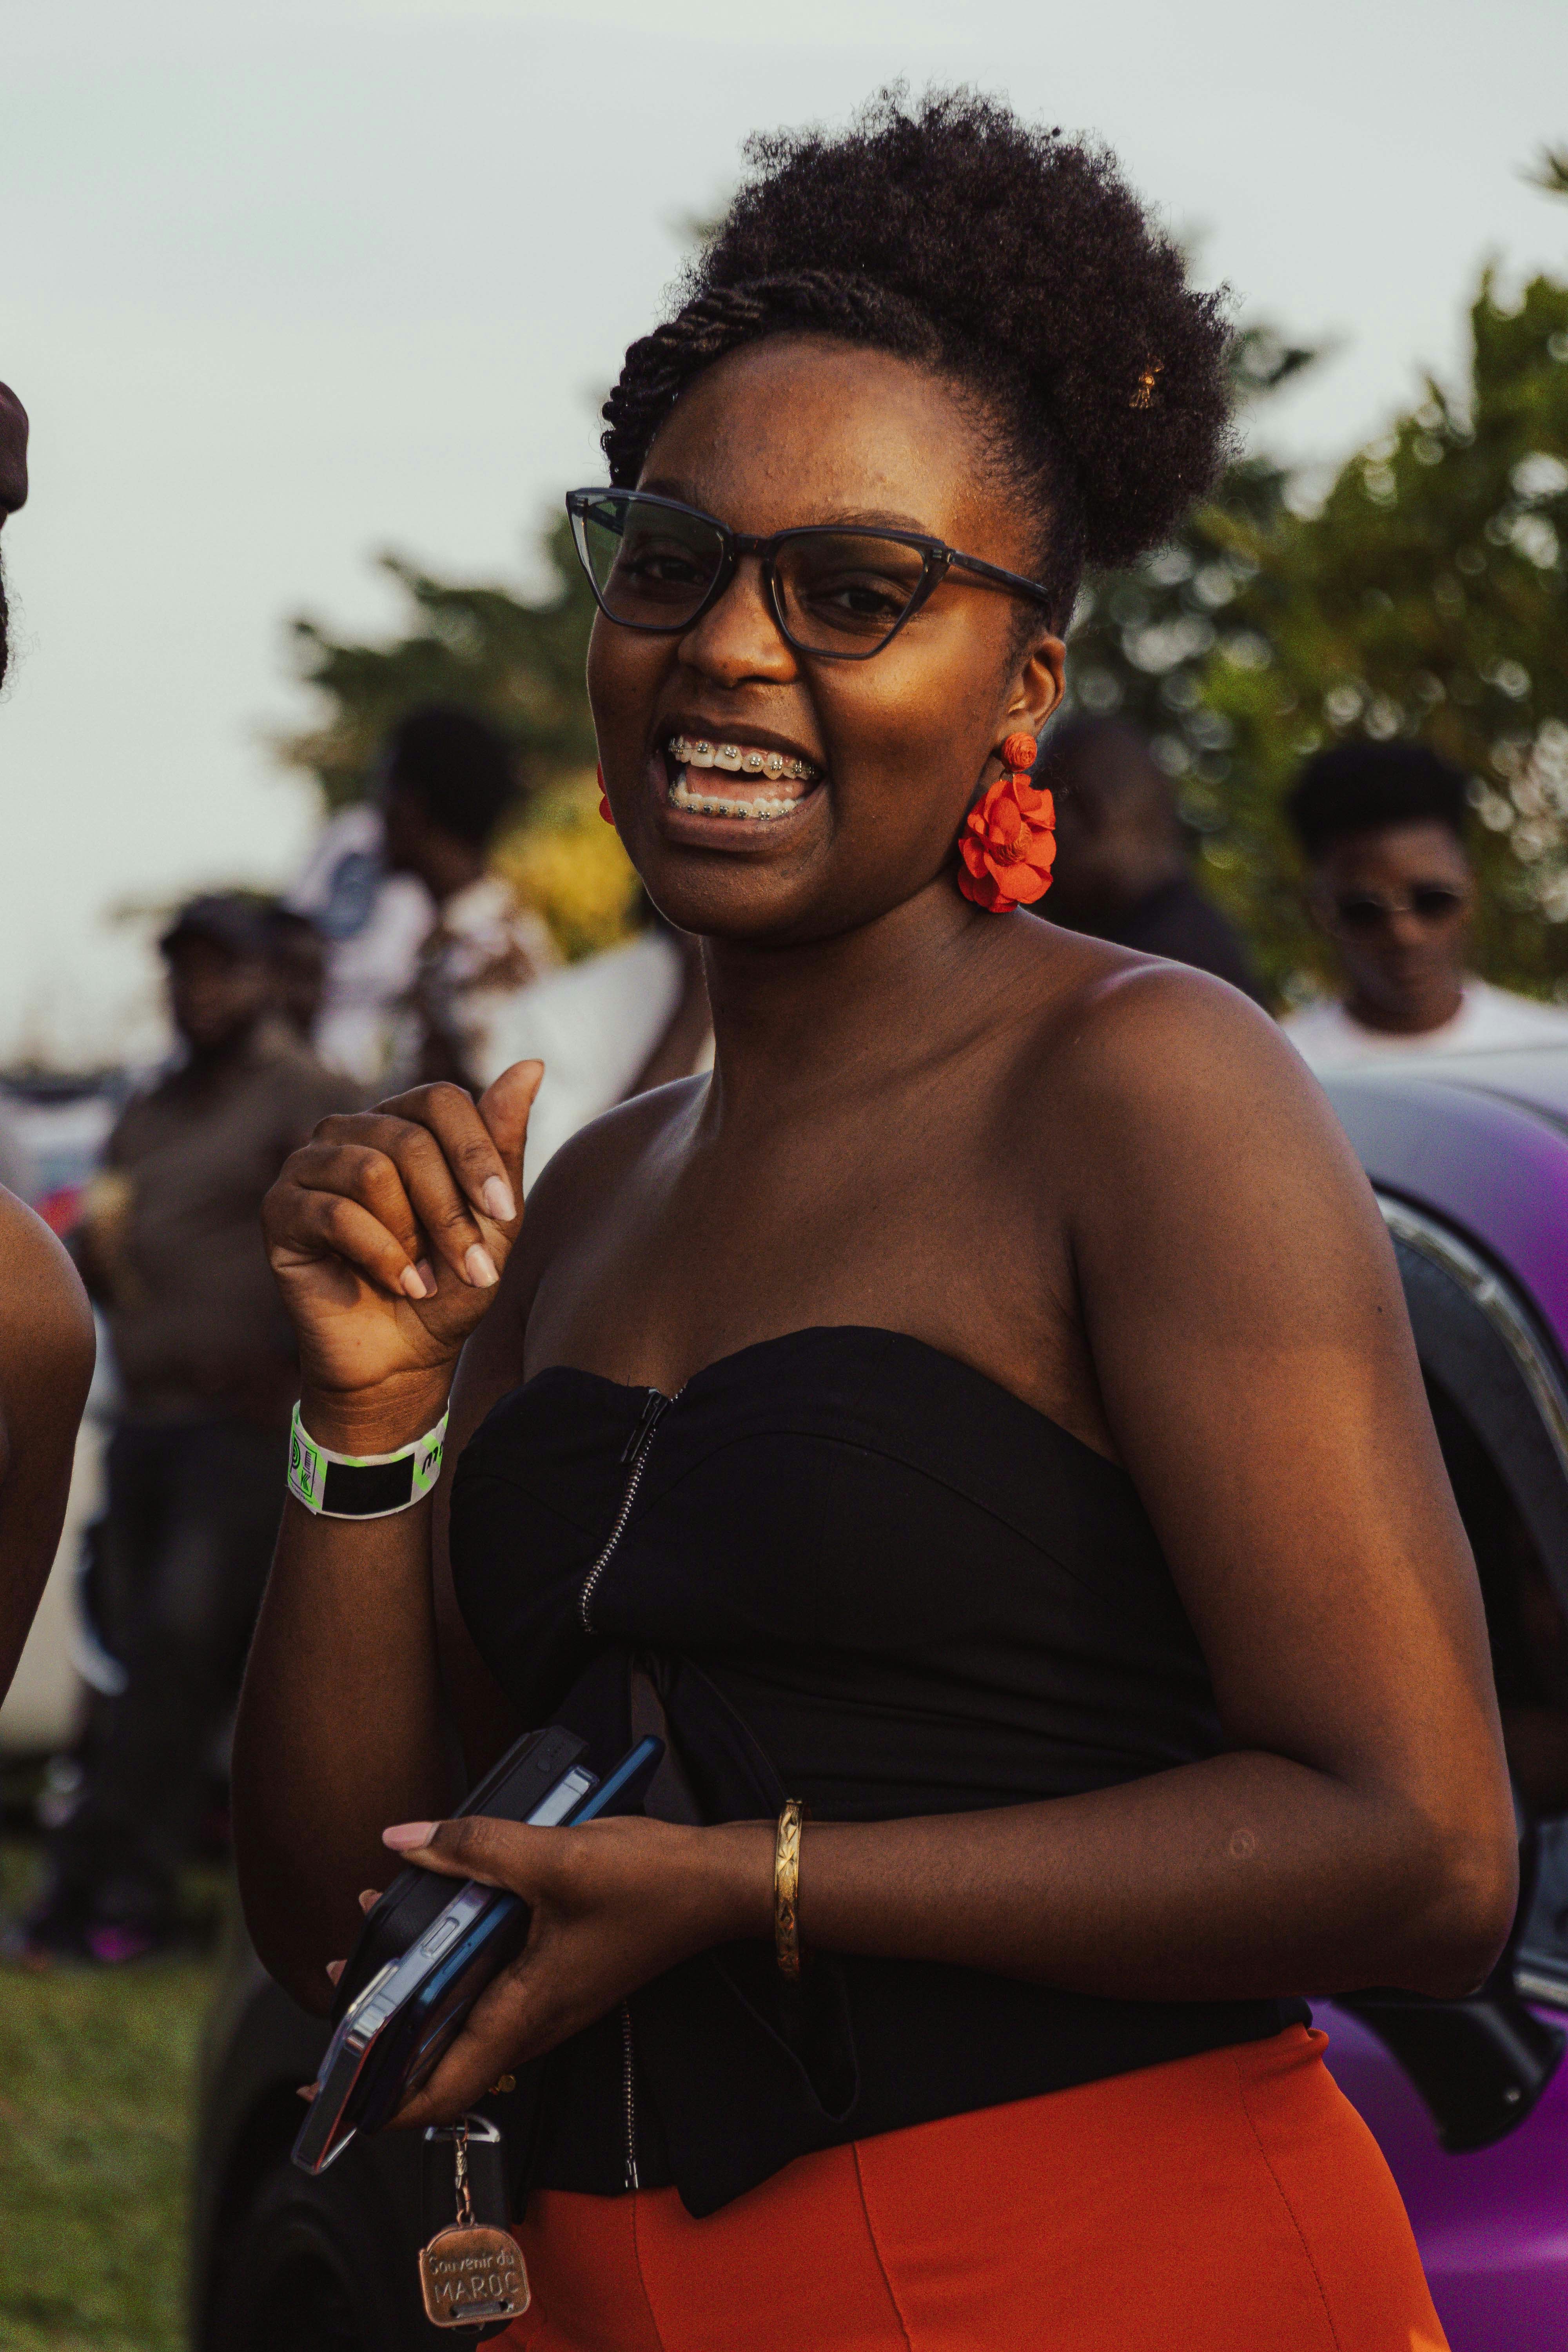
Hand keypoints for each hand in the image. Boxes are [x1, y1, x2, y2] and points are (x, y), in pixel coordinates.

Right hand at [262, 1062, 540, 1436]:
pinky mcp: (280, 1210)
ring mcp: (309, 1166)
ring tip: (424, 1278)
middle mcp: (351, 1131)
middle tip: (474, 1268)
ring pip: (371, 1171)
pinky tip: (401, 1284)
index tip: (504, 1213)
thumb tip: (531, 1062)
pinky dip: (380, 1255)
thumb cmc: (451, 1284)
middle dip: (451, 1212)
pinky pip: (335, 1214)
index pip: (442, 1100)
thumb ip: (504, 1143)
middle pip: (409, 1140)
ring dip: (413, 1237)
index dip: (476, 1154)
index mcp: (403, 1123)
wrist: (403, 1356)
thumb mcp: (494, 1218)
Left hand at [370, 1811, 770, 2129]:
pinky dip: (458, 1962)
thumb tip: (403, 1840)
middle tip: (340, 2001)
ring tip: (380, 1942)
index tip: (335, 2098)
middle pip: (445, 2056)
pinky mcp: (562, 1971)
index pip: (444, 2090)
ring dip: (420, 1989)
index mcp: (529, 2010)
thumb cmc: (650, 1882)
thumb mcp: (554, 1856)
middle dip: (386, 2035)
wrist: (718, 1882)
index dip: (384, 2104)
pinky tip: (445, 1915)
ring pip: (468, 2014)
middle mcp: (537, 2018)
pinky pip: (495, 1984)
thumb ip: (474, 1846)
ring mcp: (552, 1997)